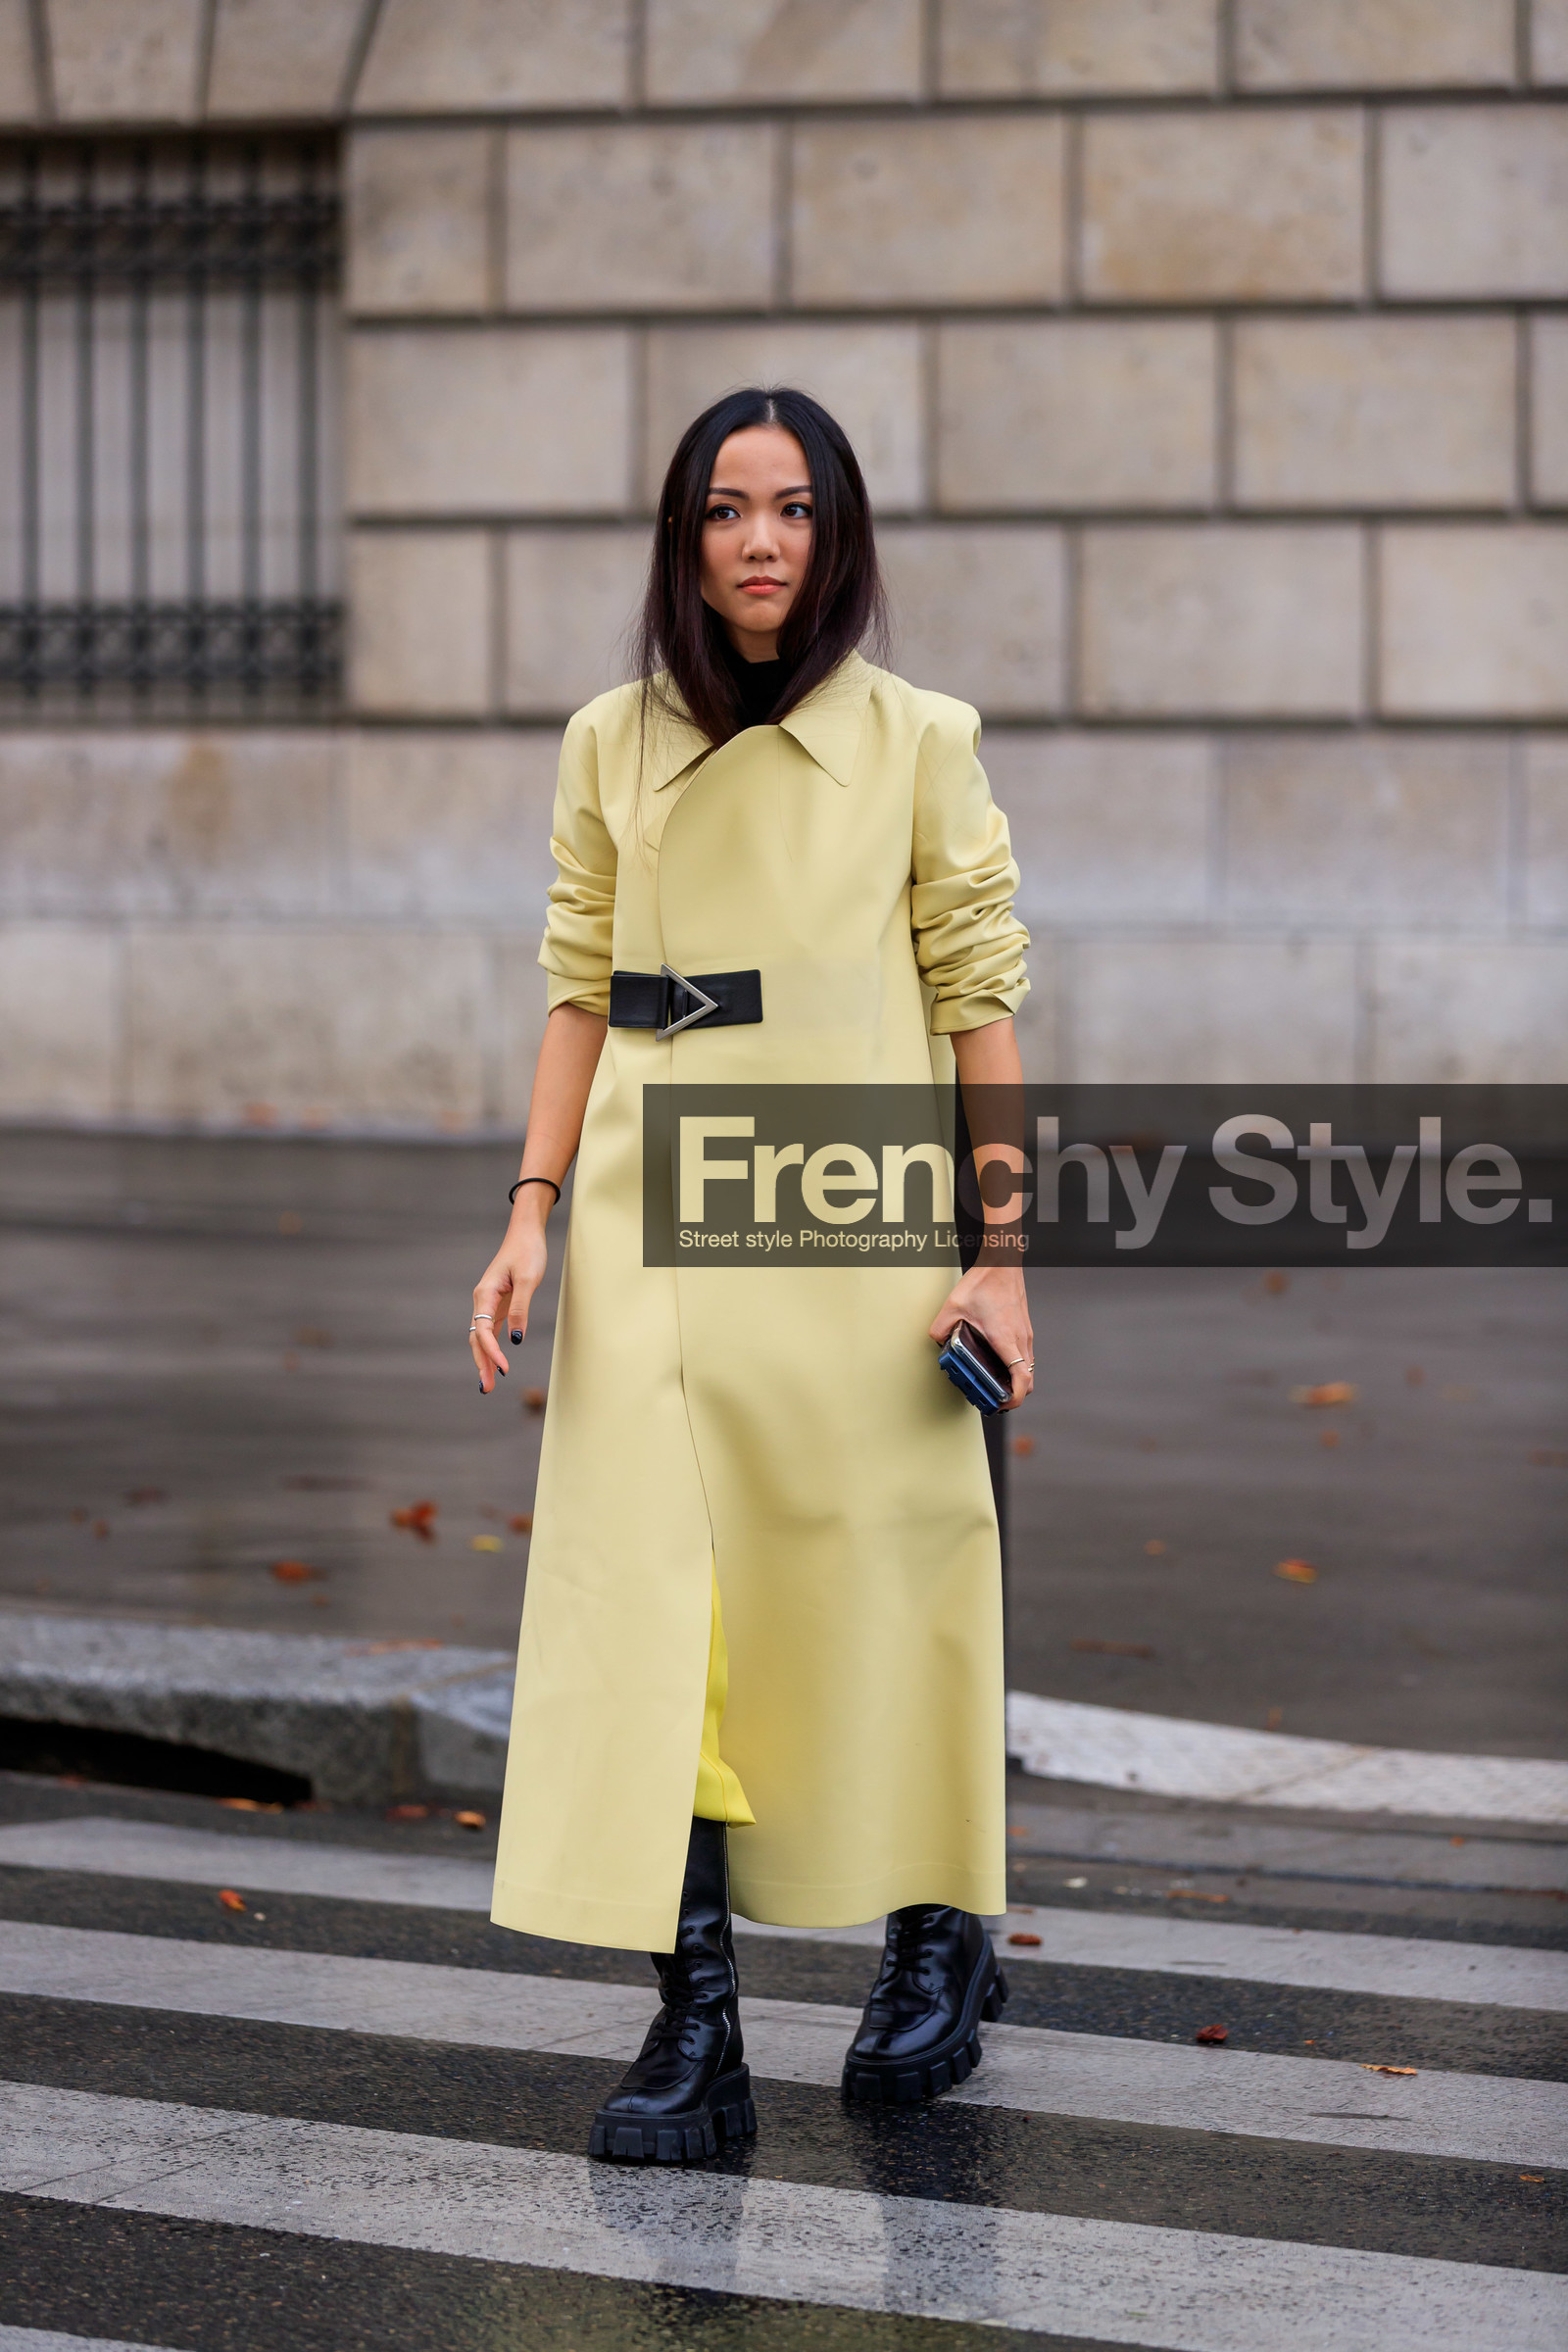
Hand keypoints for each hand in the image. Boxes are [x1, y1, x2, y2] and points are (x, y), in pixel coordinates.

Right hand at [470, 1204, 548, 1394]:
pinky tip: (495, 1363)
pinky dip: (491, 1348)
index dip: (492, 1351)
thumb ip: (521, 1309)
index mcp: (485, 1294)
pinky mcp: (499, 1305)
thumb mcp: (528, 1280)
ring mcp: (489, 1303)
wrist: (526, 1234)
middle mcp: (482, 1300)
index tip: (504, 1368)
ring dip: (484, 1360)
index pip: (482, 1330)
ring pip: (481, 1337)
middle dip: (481, 1364)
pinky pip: (490, 1331)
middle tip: (486, 1389)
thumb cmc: (527, 1252)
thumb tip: (516, 1339)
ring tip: (487, 1384)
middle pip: (476, 1339)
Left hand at [931, 1262, 1033, 1409]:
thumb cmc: (984, 1282)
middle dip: (1012, 1395)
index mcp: (1005, 1338)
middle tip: (992, 1398)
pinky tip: (996, 1361)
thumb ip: (941, 1328)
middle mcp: (1020, 1339)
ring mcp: (1024, 1334)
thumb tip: (937, 1342)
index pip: (1021, 1378)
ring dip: (1014, 1380)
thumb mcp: (953, 1305)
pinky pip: (1024, 1355)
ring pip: (1027, 1368)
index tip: (1000, 1405)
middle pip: (1027, 1380)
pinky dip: (1015, 1366)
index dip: (1013, 1399)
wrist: (1002, 1263)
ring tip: (993, 1382)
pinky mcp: (1023, 1328)